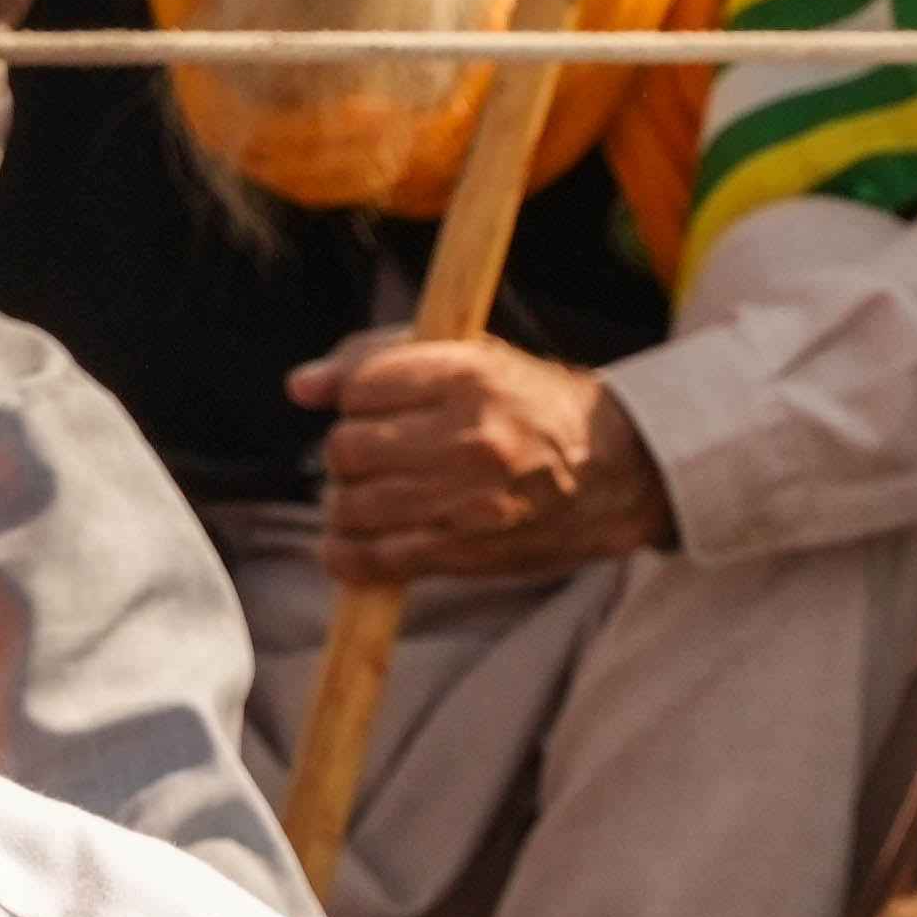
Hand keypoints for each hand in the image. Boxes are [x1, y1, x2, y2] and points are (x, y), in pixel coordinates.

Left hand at [292, 330, 675, 579]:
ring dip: (344, 502)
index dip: (353, 396)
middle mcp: (467, 437)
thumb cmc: (532, 406)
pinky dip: (347, 554)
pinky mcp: (465, 550)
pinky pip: (375, 559)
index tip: (371, 406)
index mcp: (469, 374)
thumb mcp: (471, 357)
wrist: (615, 471)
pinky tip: (349, 542)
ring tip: (365, 494)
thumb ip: (380, 359)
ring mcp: (466, 499)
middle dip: (347, 451)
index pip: (362, 385)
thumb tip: (300, 387)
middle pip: (347, 447)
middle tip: (372, 454)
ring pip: (352, 504)